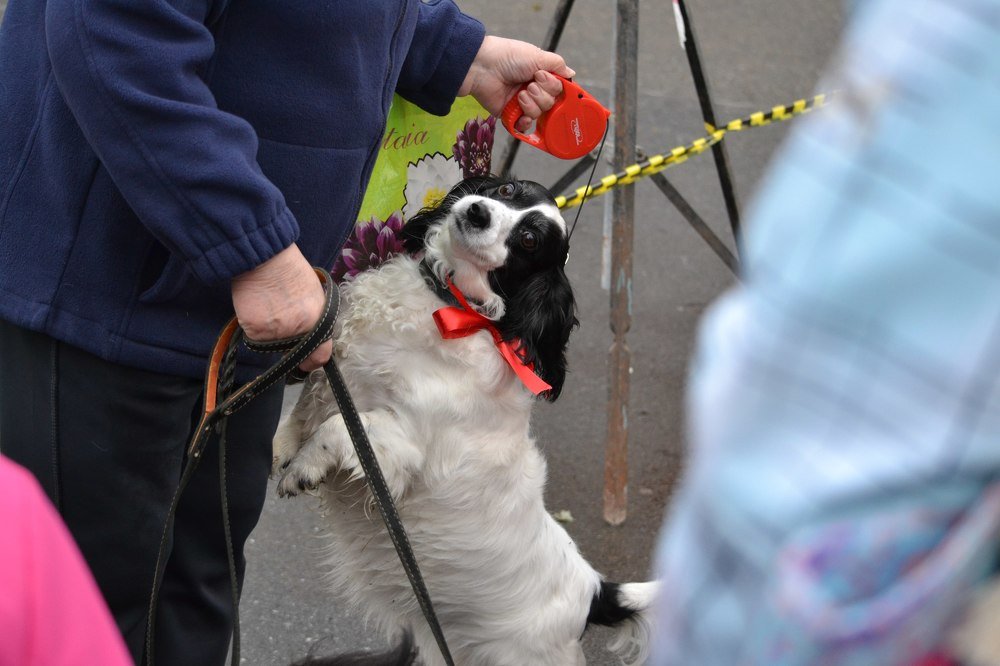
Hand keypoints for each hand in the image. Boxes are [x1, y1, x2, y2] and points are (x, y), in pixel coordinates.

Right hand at [231, 244, 331, 372]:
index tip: (307, 362)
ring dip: (270, 333)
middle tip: (282, 320)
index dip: (312, 361)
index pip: (320, 356)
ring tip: (270, 308)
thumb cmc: (292, 271)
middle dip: (288, 343)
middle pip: (292, 352)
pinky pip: (254, 337)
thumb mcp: (316, 295)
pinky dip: (253, 326)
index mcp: (318, 323)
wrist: (266, 259)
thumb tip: (312, 337)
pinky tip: (257, 306)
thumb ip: (315, 320)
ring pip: (271, 345)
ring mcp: (275, 334)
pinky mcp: (255, 331)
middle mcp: (298, 332)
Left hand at [458, 36, 575, 132]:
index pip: (559, 89)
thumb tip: (571, 74)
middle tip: (530, 84)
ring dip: (532, 104)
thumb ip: (557, 65)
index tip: (549, 82)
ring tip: (520, 94)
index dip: (556, 88)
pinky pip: (525, 126)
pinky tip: (519, 108)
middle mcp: (533, 90)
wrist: (482, 67)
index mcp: (541, 75)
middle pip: (552, 103)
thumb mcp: (538, 56)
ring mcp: (522, 103)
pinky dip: (525, 120)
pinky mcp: (510, 115)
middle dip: (543, 94)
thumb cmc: (508, 57)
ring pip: (540, 114)